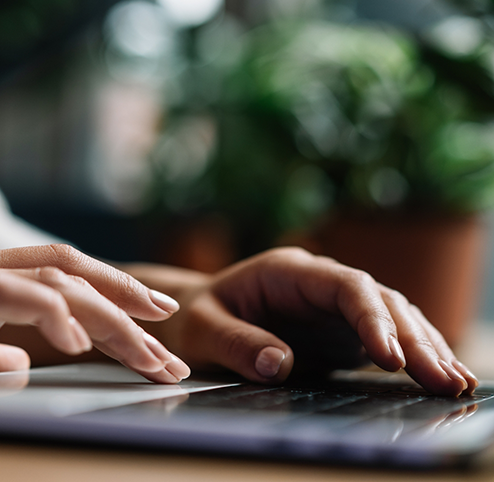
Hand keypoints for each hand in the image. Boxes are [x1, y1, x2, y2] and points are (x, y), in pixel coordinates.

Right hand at [0, 245, 189, 382]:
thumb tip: (24, 362)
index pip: (63, 270)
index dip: (113, 286)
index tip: (154, 312)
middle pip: (73, 273)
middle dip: (128, 302)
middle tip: (170, 332)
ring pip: (56, 281)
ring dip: (110, 318)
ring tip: (149, 353)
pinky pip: (9, 296)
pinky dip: (52, 314)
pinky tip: (80, 343)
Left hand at [131, 247, 477, 395]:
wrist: (198, 315)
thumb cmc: (197, 317)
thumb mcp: (203, 329)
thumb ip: (236, 342)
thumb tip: (279, 364)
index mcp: (288, 272)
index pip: (344, 286)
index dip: (373, 317)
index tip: (391, 357)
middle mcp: (318, 283)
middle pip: (378, 299)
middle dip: (413, 337)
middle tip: (443, 379)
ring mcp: (332, 305)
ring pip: (390, 315)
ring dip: (424, 345)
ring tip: (455, 382)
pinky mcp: (338, 329)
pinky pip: (383, 336)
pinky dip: (411, 353)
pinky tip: (437, 376)